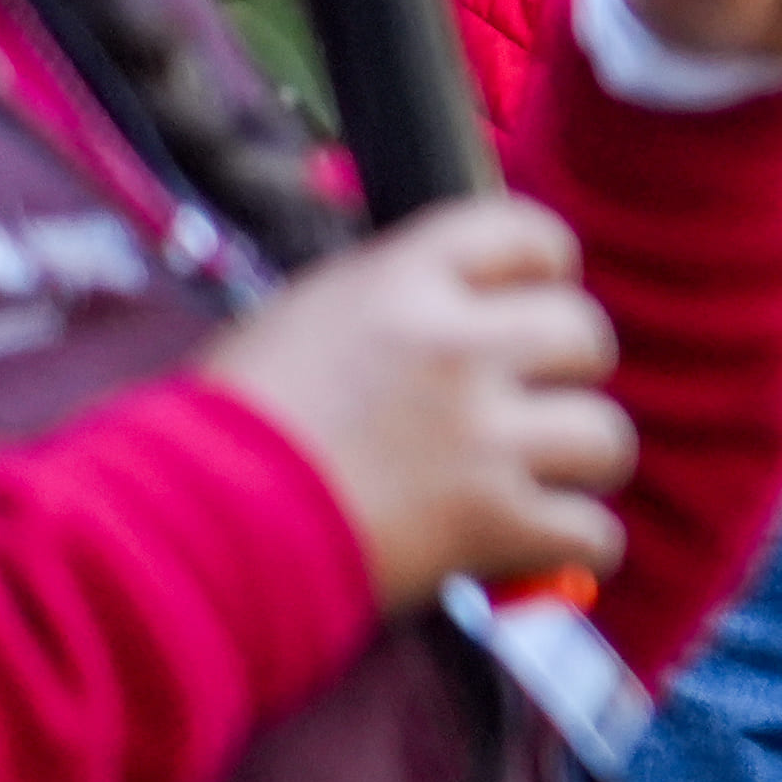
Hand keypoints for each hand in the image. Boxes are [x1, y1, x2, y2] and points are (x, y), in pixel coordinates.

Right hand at [199, 199, 635, 612]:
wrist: (176, 526)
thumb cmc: (217, 428)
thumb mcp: (302, 320)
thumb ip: (394, 305)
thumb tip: (466, 310)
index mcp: (400, 280)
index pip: (528, 233)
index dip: (544, 272)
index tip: (532, 302)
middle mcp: (454, 347)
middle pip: (585, 334)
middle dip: (565, 374)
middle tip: (523, 408)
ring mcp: (478, 435)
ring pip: (605, 435)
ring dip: (576, 465)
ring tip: (532, 482)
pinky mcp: (489, 522)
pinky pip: (593, 531)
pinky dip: (573, 548)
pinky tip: (536, 548)